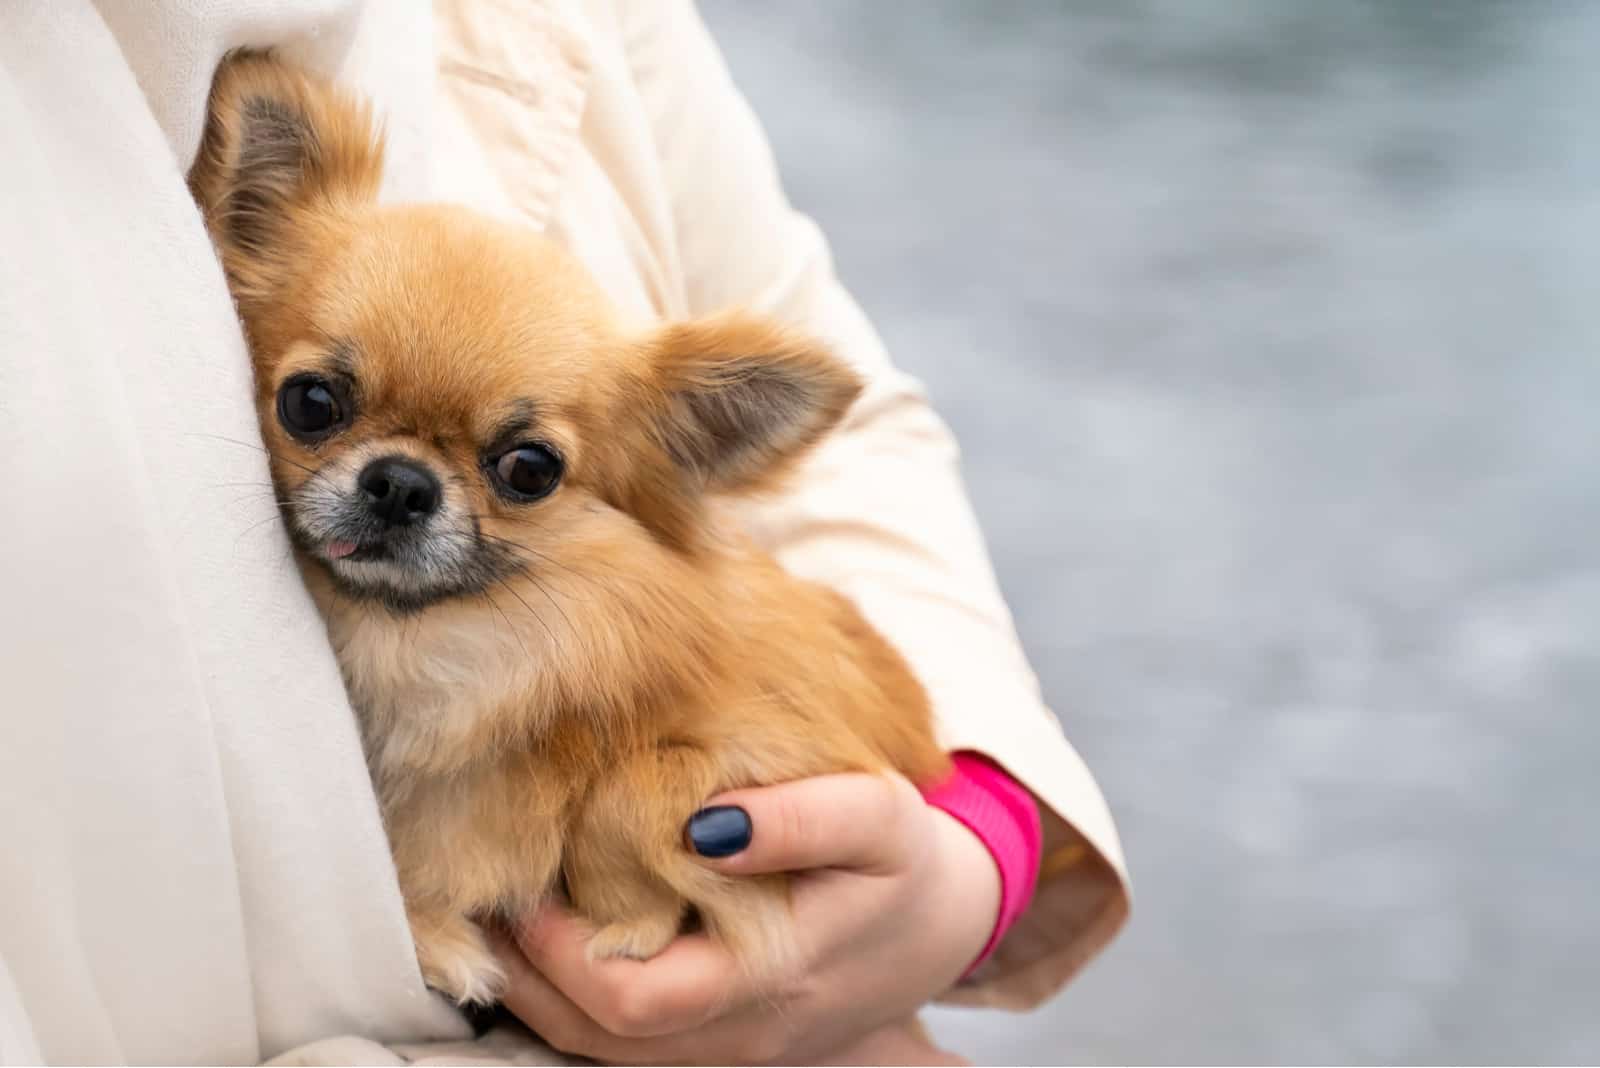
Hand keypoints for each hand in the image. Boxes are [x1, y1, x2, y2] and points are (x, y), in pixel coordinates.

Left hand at [492, 771, 999, 1064]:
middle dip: (530, 974)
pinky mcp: (725, 1044)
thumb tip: (705, 825)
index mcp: (774, 982)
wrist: (944, 922)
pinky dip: (576, 1004)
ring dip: (543, 995)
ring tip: (506, 921)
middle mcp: (744, 1036)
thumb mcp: (878, 817)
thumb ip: (805, 818)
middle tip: (492, 897)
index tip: (528, 883)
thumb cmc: (903, 860)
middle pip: (599, 1039)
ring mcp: (732, 1050)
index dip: (562, 955)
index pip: (634, 1003)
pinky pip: (628, 1046)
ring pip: (604, 1053)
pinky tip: (556, 949)